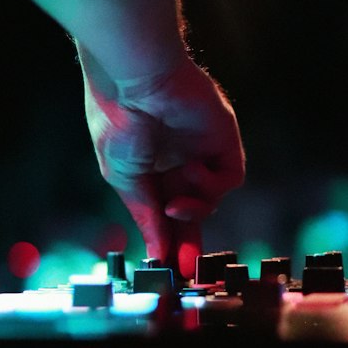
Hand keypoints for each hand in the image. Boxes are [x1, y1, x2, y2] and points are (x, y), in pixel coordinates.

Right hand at [79, 47, 244, 273]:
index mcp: (150, 167)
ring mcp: (202, 150)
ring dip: (194, 210)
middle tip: (186, 269)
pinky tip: (190, 171)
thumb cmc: (119, 120)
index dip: (167, 239)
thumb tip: (156, 253)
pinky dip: (211, 184)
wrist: (135, 78)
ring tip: (173, 206)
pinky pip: (229, 178)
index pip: (164, 211)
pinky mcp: (224, 140)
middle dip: (189, 240)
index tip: (166, 268)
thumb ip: (145, 216)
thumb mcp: (125, 177)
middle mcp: (177, 160)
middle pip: (192, 211)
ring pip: (211, 198)